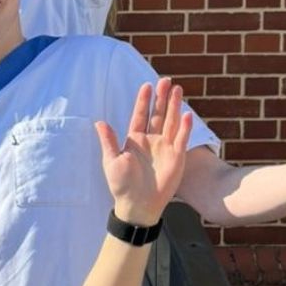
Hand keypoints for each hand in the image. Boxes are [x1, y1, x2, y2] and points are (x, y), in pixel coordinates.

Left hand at [97, 79, 192, 226]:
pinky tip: (187, 114)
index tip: (146, 85)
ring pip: (171, 122)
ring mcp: (165, 147)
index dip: (143, 101)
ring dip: (174, 106)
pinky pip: (181, 139)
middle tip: (165, 80)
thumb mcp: (112, 161)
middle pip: (158, 114)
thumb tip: (99, 122)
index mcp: (135, 139)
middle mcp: (151, 140)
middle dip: (161, 98)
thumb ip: (109, 141)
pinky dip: (185, 127)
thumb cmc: (122, 185)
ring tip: (177, 89)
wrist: (138, 205)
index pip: (140, 115)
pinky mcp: (176, 157)